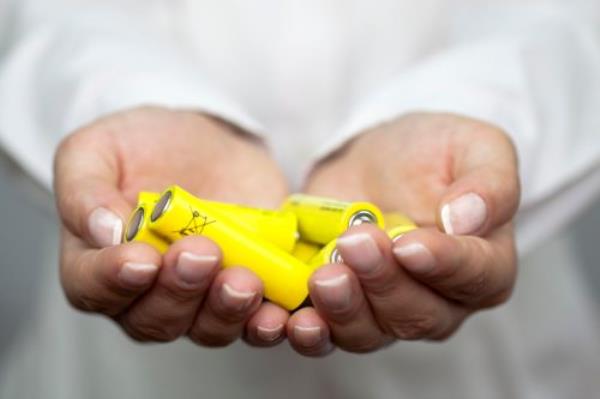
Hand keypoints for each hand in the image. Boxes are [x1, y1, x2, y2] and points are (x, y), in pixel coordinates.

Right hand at [55, 106, 289, 346]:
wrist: (208, 142)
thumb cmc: (143, 147)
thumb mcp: (97, 149)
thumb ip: (85, 189)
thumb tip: (105, 232)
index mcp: (99, 265)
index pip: (94, 289)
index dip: (115, 280)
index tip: (143, 258)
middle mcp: (148, 294)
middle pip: (155, 319)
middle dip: (180, 290)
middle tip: (201, 252)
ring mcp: (201, 299)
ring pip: (207, 328)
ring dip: (225, 310)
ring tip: (244, 279)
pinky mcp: (247, 292)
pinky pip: (255, 323)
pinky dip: (267, 322)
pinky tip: (277, 311)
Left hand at [286, 113, 519, 355]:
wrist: (375, 160)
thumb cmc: (432, 154)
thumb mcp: (475, 147)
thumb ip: (488, 183)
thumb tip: (468, 220)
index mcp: (483, 266)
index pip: (473, 277)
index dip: (442, 265)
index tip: (408, 244)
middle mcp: (438, 301)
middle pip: (417, 313)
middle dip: (383, 282)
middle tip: (356, 243)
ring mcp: (385, 310)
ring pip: (370, 331)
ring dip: (344, 309)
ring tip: (324, 277)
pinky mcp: (341, 307)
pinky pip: (327, 333)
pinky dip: (311, 331)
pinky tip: (297, 317)